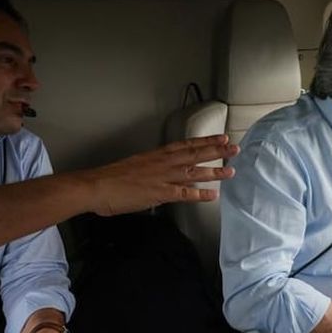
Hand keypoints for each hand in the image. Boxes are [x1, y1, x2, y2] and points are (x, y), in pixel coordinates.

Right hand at [85, 135, 238, 215]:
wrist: (97, 186)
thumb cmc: (110, 178)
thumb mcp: (134, 167)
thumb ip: (149, 169)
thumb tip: (157, 175)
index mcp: (156, 155)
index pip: (185, 145)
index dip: (204, 141)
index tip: (220, 137)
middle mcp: (162, 163)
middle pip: (195, 154)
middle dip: (216, 150)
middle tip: (234, 148)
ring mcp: (162, 177)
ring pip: (194, 171)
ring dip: (214, 171)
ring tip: (231, 170)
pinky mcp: (160, 193)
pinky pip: (184, 193)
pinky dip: (200, 194)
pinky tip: (213, 195)